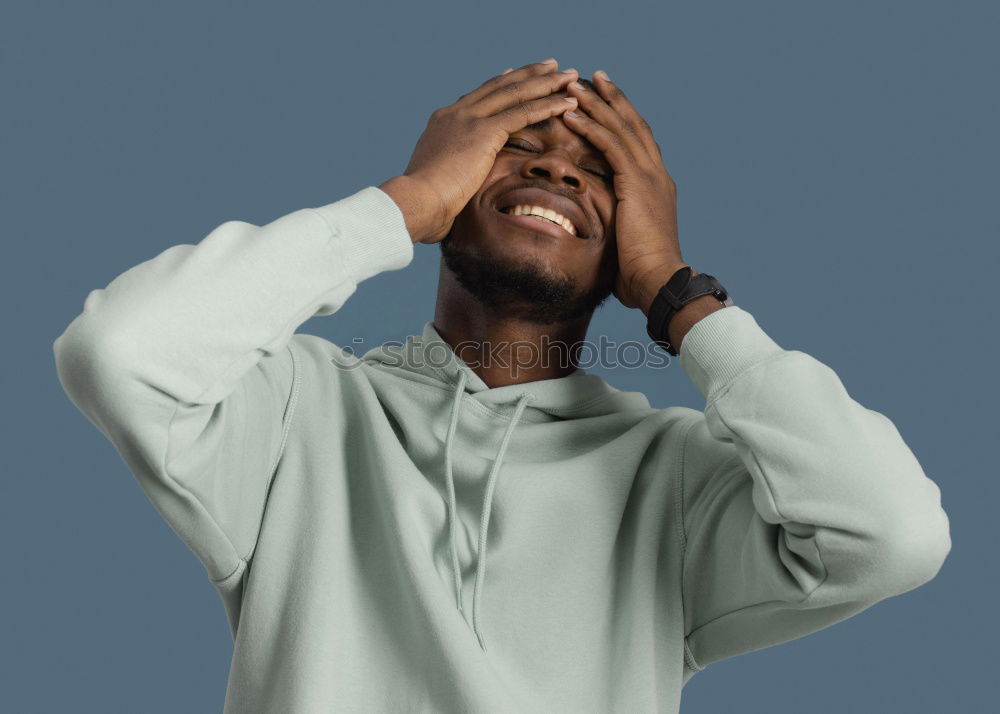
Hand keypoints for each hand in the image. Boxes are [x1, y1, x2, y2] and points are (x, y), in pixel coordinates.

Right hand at [385, 59, 581, 243]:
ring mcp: (470, 119)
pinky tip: (567, 102)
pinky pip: (523, 113)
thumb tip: (456, 187)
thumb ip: (451, 172)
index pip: (478, 97)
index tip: (515, 74)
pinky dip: (548, 105)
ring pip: (515, 93)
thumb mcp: (436, 180)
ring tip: (570, 76)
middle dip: (529, 74)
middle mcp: (456, 114)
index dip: (500, 84)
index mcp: (443, 122)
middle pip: (500, 87)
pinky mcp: (484, 132)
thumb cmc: (423, 203)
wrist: (417, 200)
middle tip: (551, 65)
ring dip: (546, 83)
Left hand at [561, 72, 685, 310]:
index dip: (622, 119)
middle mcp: (657, 175)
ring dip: (596, 104)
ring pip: (621, 128)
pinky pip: (611, 146)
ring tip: (575, 86)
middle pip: (633, 125)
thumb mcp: (628, 243)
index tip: (605, 100)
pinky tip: (573, 114)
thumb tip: (601, 237)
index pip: (638, 142)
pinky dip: (591, 127)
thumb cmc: (641, 274)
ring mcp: (650, 176)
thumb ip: (618, 228)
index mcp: (657, 186)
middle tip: (592, 77)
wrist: (658, 281)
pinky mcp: (637, 183)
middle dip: (612, 99)